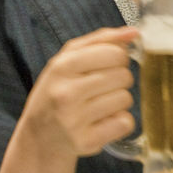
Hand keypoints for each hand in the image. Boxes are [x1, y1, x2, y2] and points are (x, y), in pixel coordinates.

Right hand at [18, 27, 139, 157]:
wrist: (39, 138)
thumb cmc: (58, 92)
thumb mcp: (67, 61)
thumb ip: (100, 40)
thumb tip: (133, 32)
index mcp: (61, 67)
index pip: (114, 53)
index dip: (118, 58)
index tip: (108, 65)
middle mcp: (66, 93)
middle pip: (123, 76)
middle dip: (119, 80)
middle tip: (100, 88)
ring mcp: (75, 119)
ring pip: (126, 99)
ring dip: (118, 102)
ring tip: (98, 105)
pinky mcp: (87, 141)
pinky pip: (125, 122)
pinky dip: (119, 122)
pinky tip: (102, 122)